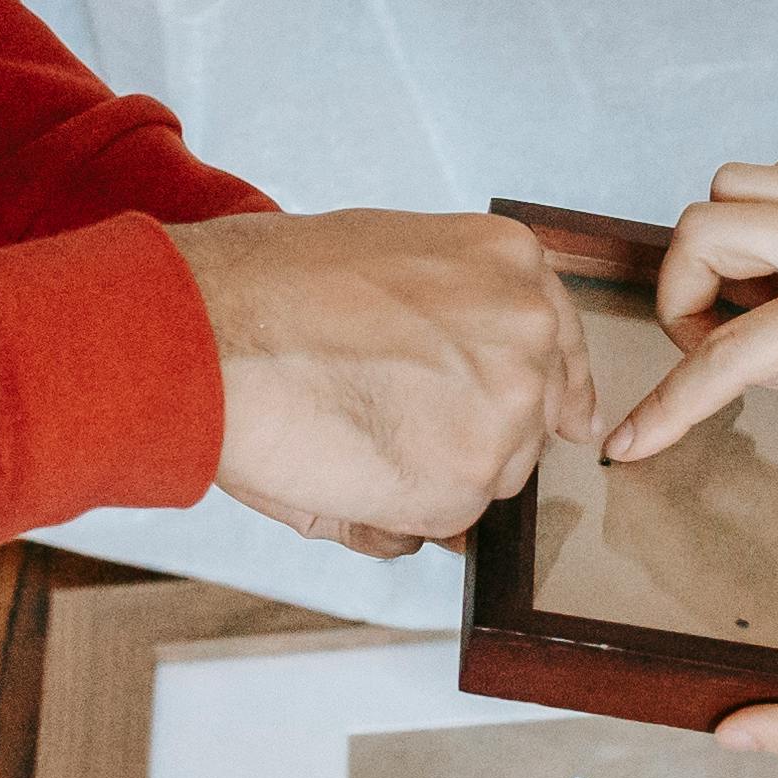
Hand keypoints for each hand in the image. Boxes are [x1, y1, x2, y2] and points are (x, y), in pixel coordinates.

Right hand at [168, 209, 595, 555]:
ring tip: (350, 432)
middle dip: (472, 431)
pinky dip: (398, 510)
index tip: (563, 419)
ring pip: (492, 472)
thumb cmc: (273, 292)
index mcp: (511, 260)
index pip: (559, 342)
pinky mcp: (469, 477)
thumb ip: (456, 329)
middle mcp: (526, 326)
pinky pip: (448, 518)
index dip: (546, 387)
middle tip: (387, 419)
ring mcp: (507, 404)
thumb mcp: (390, 264)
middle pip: (530, 414)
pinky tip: (344, 463)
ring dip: (433, 474)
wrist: (213, 330)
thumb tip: (482, 425)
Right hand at [603, 165, 777, 463]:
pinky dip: (766, 222)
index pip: (735, 349)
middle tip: (723, 354)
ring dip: (721, 250)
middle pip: (702, 226)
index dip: (670, 402)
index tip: (628, 446)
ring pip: (735, 186)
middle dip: (681, 296)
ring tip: (769, 315)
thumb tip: (760, 362)